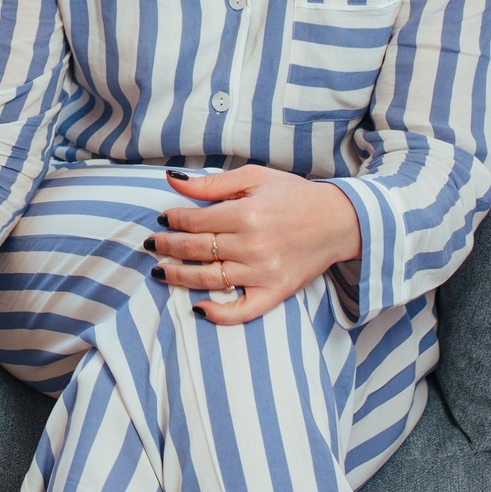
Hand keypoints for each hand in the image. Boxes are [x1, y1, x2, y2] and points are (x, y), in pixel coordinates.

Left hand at [147, 166, 361, 324]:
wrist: (338, 221)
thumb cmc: (294, 195)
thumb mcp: (254, 177)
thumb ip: (211, 183)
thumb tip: (172, 181)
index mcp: (247, 214)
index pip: (194, 221)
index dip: (173, 220)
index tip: (163, 218)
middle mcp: (253, 246)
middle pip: (196, 250)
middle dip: (167, 246)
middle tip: (152, 244)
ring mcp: (263, 273)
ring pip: (208, 279)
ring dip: (179, 277)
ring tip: (160, 271)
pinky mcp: (275, 293)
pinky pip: (241, 311)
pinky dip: (218, 314)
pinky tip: (198, 308)